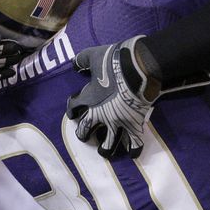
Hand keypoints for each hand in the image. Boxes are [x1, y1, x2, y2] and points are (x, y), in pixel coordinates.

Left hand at [67, 36, 160, 158]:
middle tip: (84, 134)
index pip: (73, 107)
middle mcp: (100, 114)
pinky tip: (132, 154)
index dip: (71, 109)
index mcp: (88, 98)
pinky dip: (134, 150)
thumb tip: (74, 64)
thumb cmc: (114, 61)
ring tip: (103, 150)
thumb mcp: (93, 55)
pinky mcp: (134, 125)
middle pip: (85, 129)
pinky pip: (134, 143)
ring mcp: (117, 122)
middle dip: (83, 133)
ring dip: (104, 148)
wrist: (137, 68)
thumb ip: (81, 60)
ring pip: (108, 144)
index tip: (73, 110)